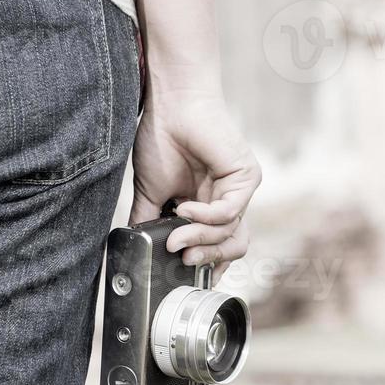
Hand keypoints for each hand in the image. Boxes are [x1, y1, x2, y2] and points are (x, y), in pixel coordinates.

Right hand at [130, 89, 261, 277]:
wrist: (170, 104)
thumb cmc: (161, 139)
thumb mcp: (151, 191)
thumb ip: (149, 222)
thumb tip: (138, 252)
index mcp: (208, 207)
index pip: (218, 247)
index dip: (206, 267)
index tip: (184, 280)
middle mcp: (228, 201)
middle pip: (231, 248)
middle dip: (205, 259)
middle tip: (180, 259)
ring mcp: (239, 190)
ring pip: (230, 234)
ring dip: (199, 239)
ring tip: (176, 236)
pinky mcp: (246, 177)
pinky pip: (229, 212)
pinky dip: (205, 217)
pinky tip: (184, 208)